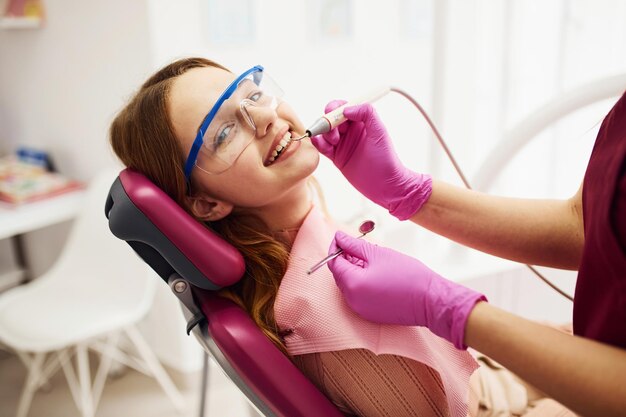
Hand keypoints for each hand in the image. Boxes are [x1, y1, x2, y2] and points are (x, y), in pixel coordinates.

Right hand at [311, 101, 431, 219]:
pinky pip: (323, 147)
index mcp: (361, 122)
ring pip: (325, 132)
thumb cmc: (386, 159)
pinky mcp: (336, 157)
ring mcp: (342, 144)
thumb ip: (367, 114)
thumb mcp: (380, 132)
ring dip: (324, 134)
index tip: (334, 116)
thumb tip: (346, 109)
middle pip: (330, 118)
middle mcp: (350, 131)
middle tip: (334, 134)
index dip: (335, 108)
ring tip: (334, 143)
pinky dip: (318, 143)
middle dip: (328, 122)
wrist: (385, 185)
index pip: (343, 107)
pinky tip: (318, 143)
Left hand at [328, 231, 486, 348]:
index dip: (336, 247)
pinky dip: (361, 283)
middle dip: (345, 259)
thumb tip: (339, 237)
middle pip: (340, 275)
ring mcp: (360, 310)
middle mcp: (352, 300)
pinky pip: (358, 295)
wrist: (431, 300)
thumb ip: (354, 245)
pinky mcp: (370, 314)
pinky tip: (375, 273)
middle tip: (357, 245)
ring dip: (354, 270)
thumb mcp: (378, 253)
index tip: (342, 237)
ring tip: (369, 258)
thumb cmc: (407, 274)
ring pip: (349, 285)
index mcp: (352, 284)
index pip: (334, 263)